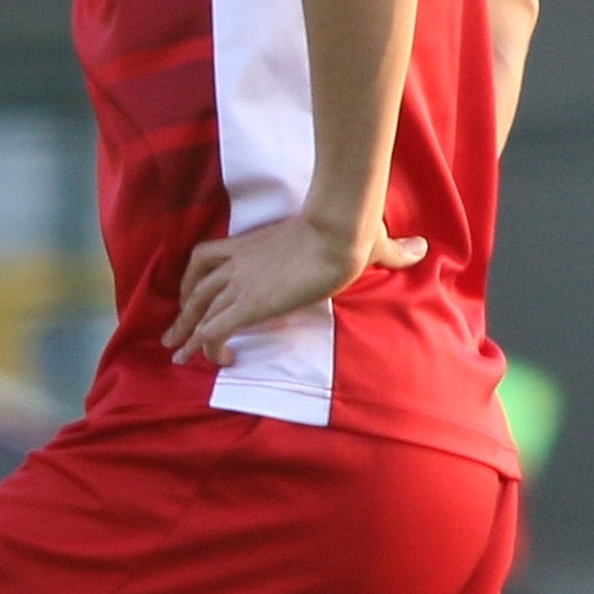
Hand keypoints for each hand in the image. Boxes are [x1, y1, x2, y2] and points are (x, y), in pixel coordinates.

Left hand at [164, 212, 425, 368]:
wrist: (340, 232)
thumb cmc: (351, 231)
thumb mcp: (367, 241)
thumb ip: (391, 249)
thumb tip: (421, 247)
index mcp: (250, 245)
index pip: (205, 259)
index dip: (194, 281)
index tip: (190, 298)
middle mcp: (237, 264)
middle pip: (195, 289)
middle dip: (183, 314)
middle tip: (172, 337)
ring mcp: (239, 283)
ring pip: (198, 312)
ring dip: (186, 335)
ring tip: (177, 355)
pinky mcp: (247, 304)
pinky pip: (212, 331)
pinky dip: (206, 347)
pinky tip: (211, 362)